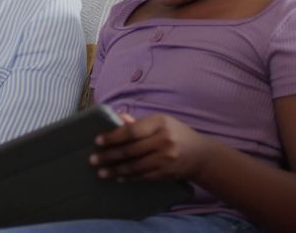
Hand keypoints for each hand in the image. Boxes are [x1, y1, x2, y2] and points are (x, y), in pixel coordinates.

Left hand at [91, 113, 212, 181]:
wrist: (202, 155)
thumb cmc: (177, 134)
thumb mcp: (161, 123)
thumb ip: (139, 123)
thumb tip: (118, 118)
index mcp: (160, 123)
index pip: (131, 131)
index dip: (113, 137)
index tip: (98, 141)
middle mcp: (163, 140)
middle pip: (130, 150)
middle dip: (109, 156)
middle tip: (93, 160)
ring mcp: (165, 159)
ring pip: (134, 166)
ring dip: (115, 170)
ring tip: (101, 172)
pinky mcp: (166, 173)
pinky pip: (142, 176)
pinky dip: (128, 177)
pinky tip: (117, 177)